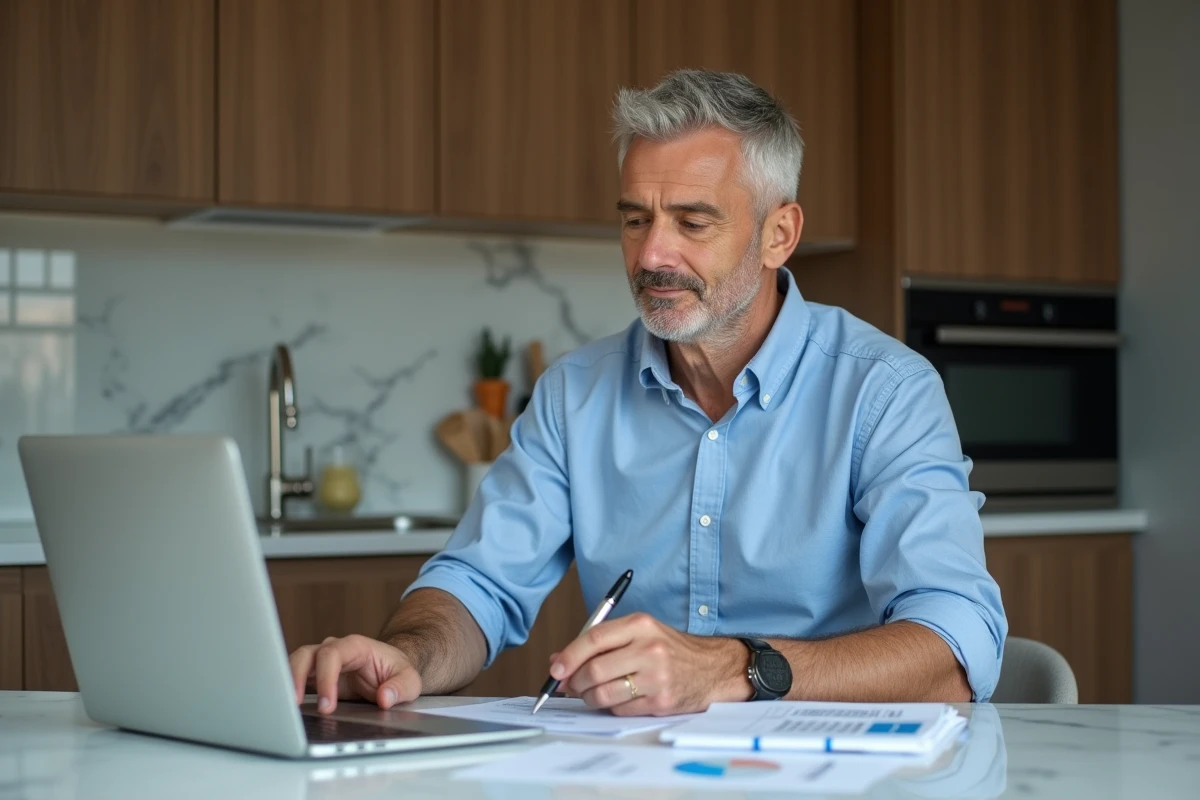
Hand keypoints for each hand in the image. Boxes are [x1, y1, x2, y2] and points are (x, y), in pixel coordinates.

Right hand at [288, 634, 421, 714]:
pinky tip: (286, 707)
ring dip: (287, 683)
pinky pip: (295, 677)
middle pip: (306, 655)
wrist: (390, 669)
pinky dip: (287, 688)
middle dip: (296, 678)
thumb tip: (385, 698)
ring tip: (286, 708)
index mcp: (355, 646)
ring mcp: (322, 661)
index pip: (333, 655)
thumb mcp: (410, 681)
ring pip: (295, 663)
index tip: (326, 704)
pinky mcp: (315, 675)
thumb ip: (400, 688)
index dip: (326, 678)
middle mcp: (334, 649)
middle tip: (296, 705)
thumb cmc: (397, 671)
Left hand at [549, 612, 751, 715]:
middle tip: (570, 686)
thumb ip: (599, 643)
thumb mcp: (638, 634)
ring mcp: (657, 677)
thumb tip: (558, 661)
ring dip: (589, 698)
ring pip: (603, 694)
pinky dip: (610, 707)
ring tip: (592, 694)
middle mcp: (649, 649)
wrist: (712, 668)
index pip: (594, 639)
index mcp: (641, 625)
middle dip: (575, 682)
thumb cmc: (668, 649)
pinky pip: (620, 710)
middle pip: (594, 670)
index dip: (569, 656)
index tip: (555, 669)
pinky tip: (616, 700)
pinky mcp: (661, 702)